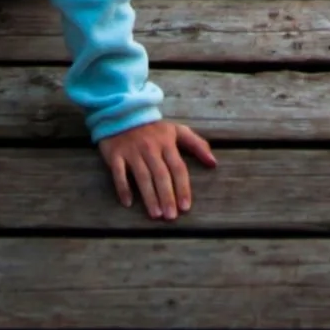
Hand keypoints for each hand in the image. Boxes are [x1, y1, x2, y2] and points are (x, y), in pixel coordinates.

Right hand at [98, 119, 216, 220]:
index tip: (185, 207)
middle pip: (161, 175)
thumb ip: (197, 145)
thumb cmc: (154, 129)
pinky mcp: (115, 153)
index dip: (182, 188)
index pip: (178, 168)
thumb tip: (214, 163)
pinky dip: (123, 187)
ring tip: (156, 214)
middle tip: (171, 217)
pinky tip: (128, 202)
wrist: (124, 112)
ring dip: (149, 196)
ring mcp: (132, 150)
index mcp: (167, 142)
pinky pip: (119, 173)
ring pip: (142, 176)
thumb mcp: (177, 131)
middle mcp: (151, 147)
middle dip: (167, 196)